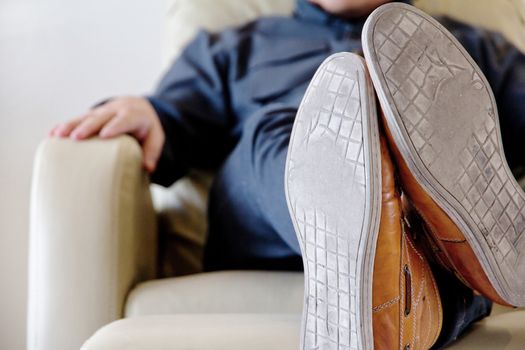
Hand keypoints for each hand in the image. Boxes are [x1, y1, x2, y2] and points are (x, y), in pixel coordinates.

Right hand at [49, 96, 164, 172]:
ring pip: (85, 117)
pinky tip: (51, 134)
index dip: (115, 126)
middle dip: (88, 127)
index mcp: (134, 115)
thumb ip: (152, 152)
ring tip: (57, 135)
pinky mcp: (92, 114)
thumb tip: (147, 168)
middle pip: (101, 117)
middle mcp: (116, 110)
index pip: (125, 119)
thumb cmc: (147, 128)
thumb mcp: (155, 138)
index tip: (104, 135)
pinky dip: (64, 125)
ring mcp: (102, 111)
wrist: (138, 106)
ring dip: (70, 125)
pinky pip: (77, 119)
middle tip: (76, 138)